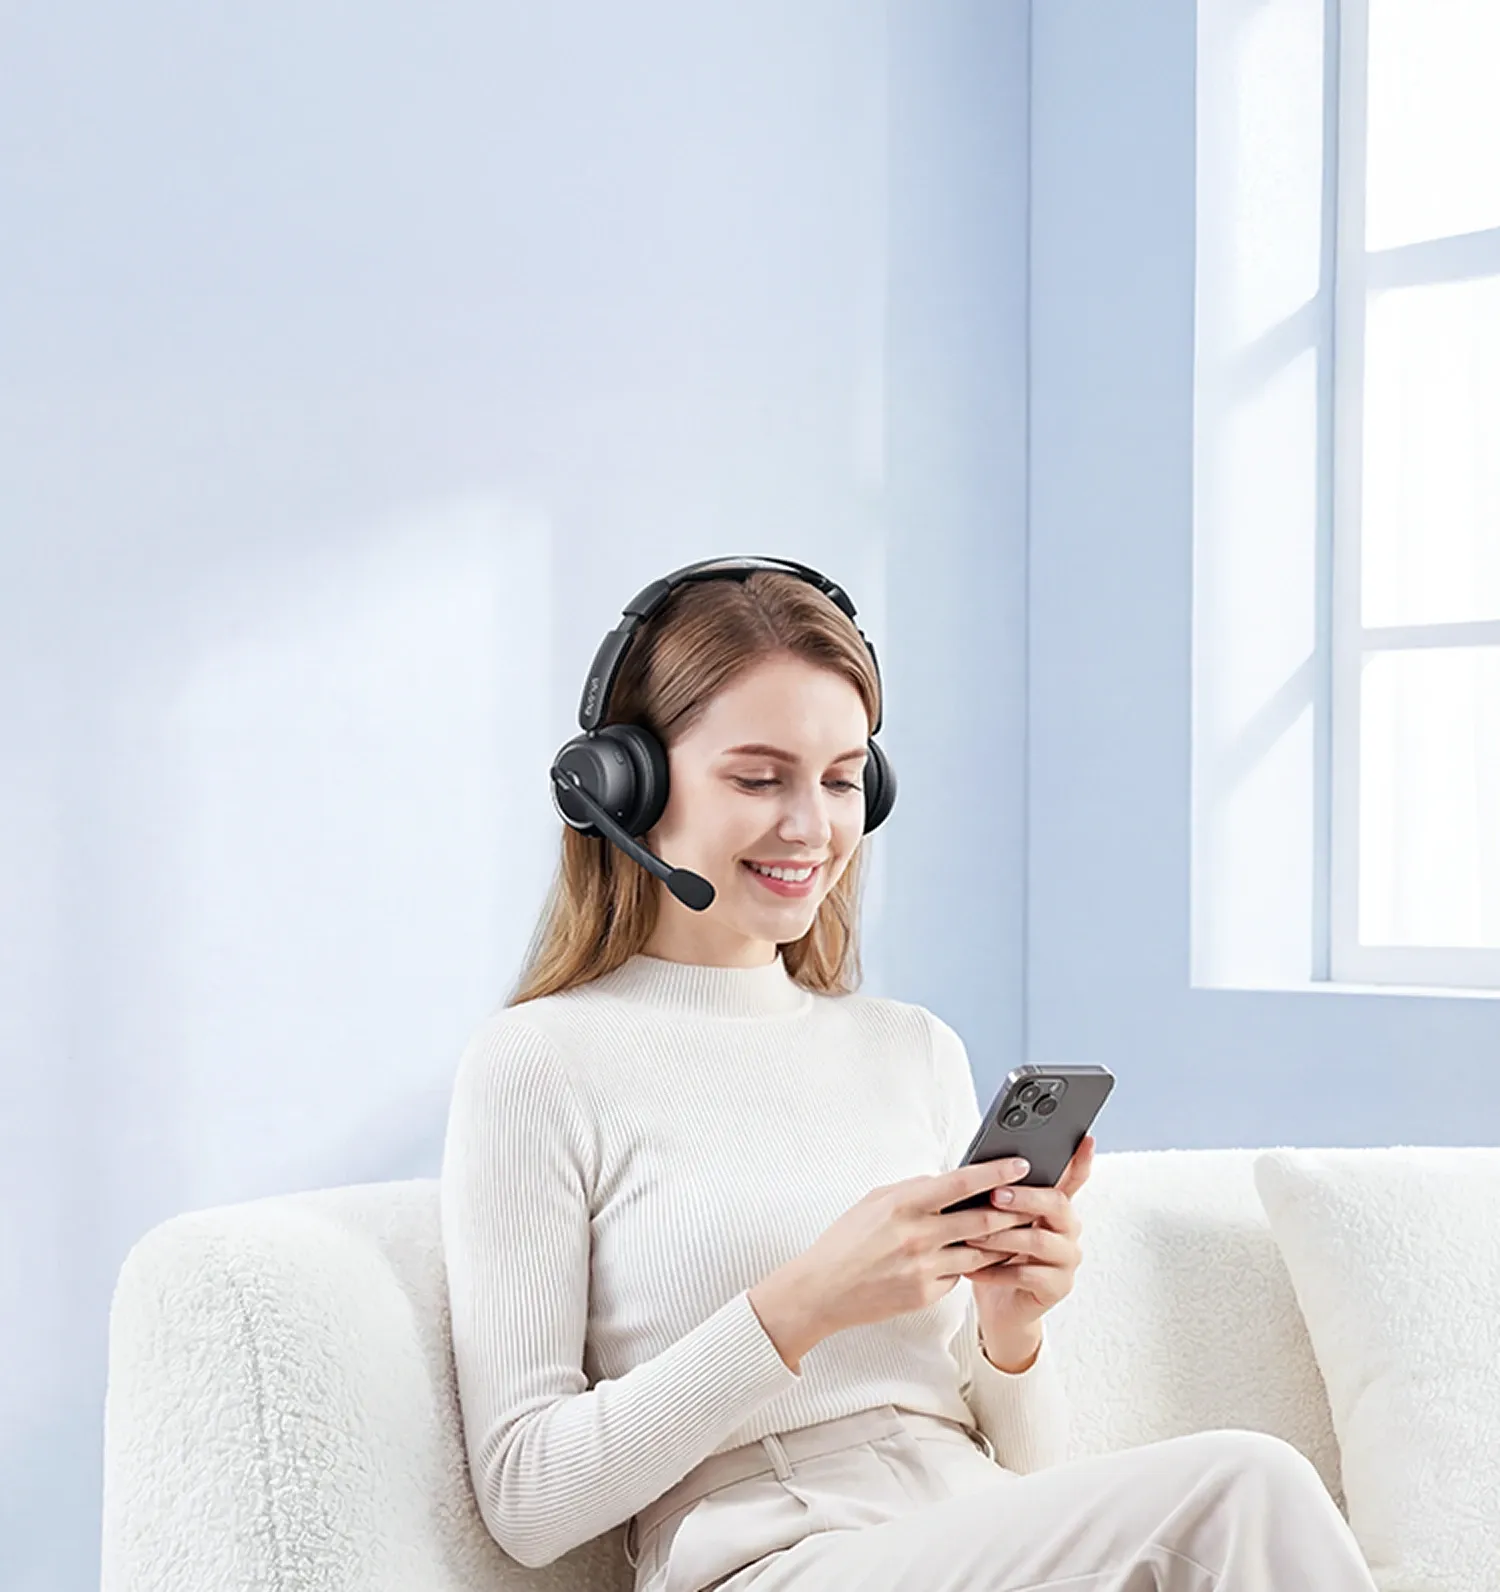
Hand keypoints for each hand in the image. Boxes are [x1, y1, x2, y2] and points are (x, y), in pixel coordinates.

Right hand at [752, 1152, 1053, 1361]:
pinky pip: (960, 1274)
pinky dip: (972, 1264)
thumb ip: (914, 1189)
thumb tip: (948, 1181)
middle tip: (1035, 1199)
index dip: (996, 1172)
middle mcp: (918, 1235)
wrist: (822, 1290)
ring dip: (1004, 1240)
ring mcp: (925, 1267)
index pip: (961, 1182)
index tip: (1020, 1164)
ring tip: (1020, 1229)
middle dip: (1014, 1209)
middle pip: (983, 1219)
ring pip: (981, 1251)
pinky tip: (981, 1257)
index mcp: (904, 1204)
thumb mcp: (876, 1200)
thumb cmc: (847, 1240)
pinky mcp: (927, 1293)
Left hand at [965, 1135, 1093, 1359]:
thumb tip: (980, 1166)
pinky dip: (996, 1271)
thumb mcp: (999, 1220)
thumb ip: (1000, 1195)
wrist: (999, 1305)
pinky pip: (1027, 1274)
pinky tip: (973, 1269)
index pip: (1074, 1178)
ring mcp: (1066, 1259)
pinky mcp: (1058, 1287)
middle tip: (994, 1195)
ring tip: (971, 1235)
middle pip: (1056, 1204)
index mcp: (1056, 1207)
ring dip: (1001, 1236)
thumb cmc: (996, 1254)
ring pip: (1038, 1240)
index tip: (1086, 1138)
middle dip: (1024, 1197)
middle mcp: (1068, 1229)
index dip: (1082, 1160)